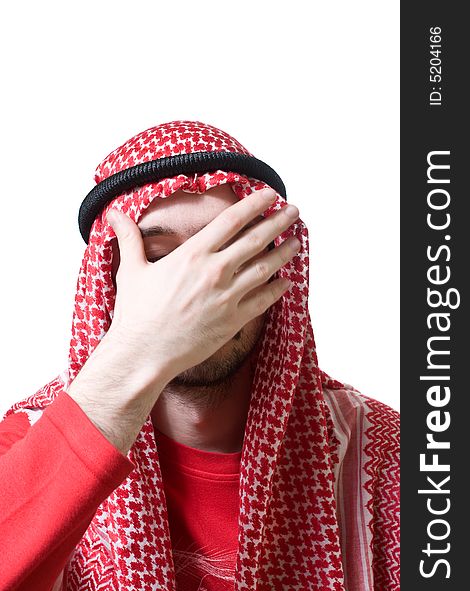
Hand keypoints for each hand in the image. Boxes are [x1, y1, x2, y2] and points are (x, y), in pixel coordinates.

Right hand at [106, 188, 299, 383]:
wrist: (143, 354)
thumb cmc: (136, 313)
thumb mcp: (130, 270)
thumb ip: (129, 238)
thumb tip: (113, 213)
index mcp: (192, 255)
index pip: (231, 220)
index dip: (255, 204)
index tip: (270, 194)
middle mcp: (215, 272)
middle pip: (257, 239)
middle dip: (279, 221)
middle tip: (294, 211)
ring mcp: (227, 297)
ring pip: (266, 268)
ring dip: (285, 253)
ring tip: (297, 242)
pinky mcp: (233, 320)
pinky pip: (263, 301)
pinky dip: (278, 289)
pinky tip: (287, 281)